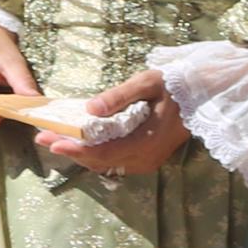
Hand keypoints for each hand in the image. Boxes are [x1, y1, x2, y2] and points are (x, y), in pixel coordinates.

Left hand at [48, 66, 193, 174]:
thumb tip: (90, 107)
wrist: (205, 94)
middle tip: (43, 138)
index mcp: (145, 142)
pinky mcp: (146, 159)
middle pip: (99, 162)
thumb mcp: (147, 83)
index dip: (75, 149)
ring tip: (55, 138)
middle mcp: (144, 158)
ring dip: (80, 152)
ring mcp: (146, 162)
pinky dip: (95, 153)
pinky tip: (81, 140)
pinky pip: (115, 161)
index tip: (51, 141)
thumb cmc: (175, 84)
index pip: (102, 153)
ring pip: (106, 164)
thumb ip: (119, 96)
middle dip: (70, 150)